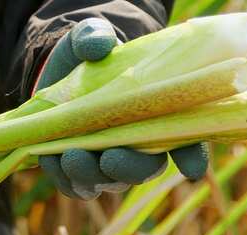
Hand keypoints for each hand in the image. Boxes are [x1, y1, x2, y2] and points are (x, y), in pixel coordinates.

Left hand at [34, 18, 208, 199]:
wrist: (56, 79)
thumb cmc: (87, 61)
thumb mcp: (90, 41)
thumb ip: (95, 37)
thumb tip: (98, 44)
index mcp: (157, 118)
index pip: (186, 143)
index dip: (192, 156)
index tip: (191, 168)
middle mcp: (139, 148)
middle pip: (145, 169)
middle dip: (129, 168)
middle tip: (110, 158)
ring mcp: (109, 165)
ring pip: (109, 181)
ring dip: (92, 174)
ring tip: (72, 156)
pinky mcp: (80, 174)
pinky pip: (77, 186)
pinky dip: (67, 178)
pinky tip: (54, 160)